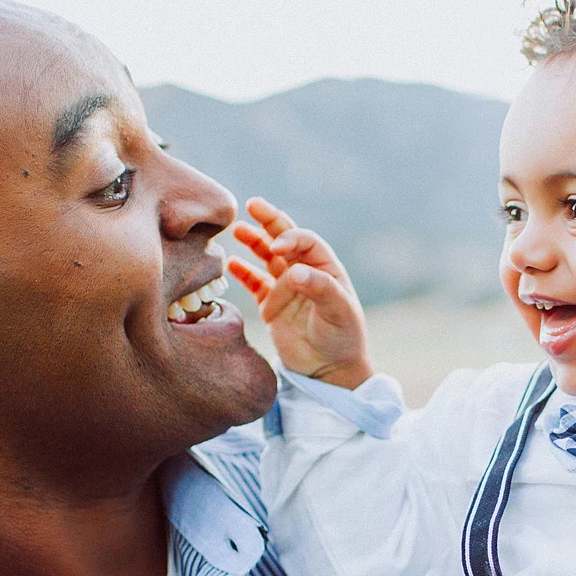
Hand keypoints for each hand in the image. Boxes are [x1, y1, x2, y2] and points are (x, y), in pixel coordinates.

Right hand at [227, 197, 373, 389]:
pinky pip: (255, 283)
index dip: (290, 238)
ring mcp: (287, 288)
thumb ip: (321, 289)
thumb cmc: (343, 339)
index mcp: (326, 269)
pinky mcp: (271, 306)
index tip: (276, 246)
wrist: (330, 370)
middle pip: (285, 239)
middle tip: (252, 205)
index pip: (306, 242)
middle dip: (270, 222)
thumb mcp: (340, 313)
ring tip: (237, 229)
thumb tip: (294, 271)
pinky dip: (243, 273)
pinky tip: (232, 263)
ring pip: (267, 258)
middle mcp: (305, 273)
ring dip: (254, 242)